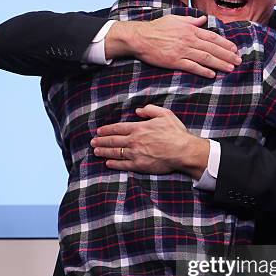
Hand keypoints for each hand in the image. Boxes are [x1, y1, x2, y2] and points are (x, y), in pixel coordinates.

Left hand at [91, 105, 209, 177]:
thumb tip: (138, 110)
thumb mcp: (165, 114)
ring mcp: (135, 154)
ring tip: (96, 151)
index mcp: (139, 128)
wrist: (183, 151)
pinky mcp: (139, 165)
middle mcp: (134, 140)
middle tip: (93, 142)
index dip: (107, 130)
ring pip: (115, 153)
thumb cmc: (176, 133)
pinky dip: (114, 164)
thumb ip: (150, 110)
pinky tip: (108, 163)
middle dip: (101, 141)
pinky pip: (123, 165)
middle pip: (113, 141)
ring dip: (104, 152)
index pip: (118, 128)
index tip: (99, 131)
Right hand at [105, 15, 240, 77]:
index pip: (212, 37)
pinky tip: (212, 74)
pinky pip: (192, 66)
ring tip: (230, 68)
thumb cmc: (156, 28)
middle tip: (238, 61)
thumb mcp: (175, 19)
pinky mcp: (174, 61)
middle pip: (212, 48)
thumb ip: (191, 21)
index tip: (235, 49)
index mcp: (190, 30)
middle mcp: (188, 40)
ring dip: (219, 63)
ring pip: (205, 58)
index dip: (225, 44)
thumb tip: (203, 19)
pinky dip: (203, 71)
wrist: (140, 37)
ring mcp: (182, 51)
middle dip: (227, 55)